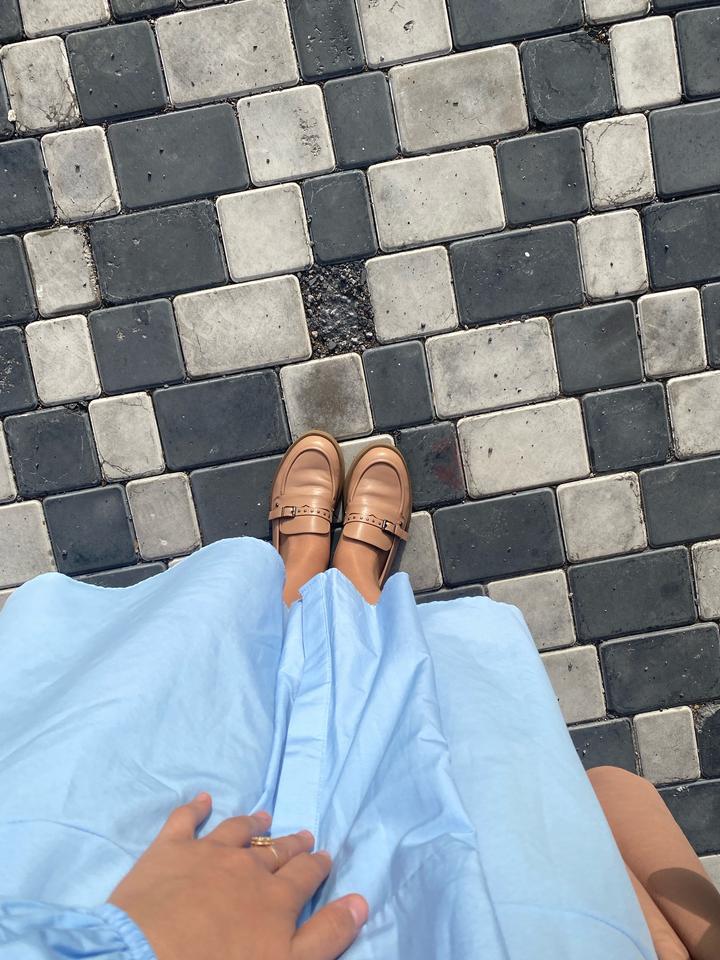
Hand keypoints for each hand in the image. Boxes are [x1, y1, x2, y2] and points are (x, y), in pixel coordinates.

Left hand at [109, 793, 367, 959]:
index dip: (317, 864)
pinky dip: (195, 808)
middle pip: (275, 850)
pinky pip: (185, 820)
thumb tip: (361, 901)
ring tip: (263, 816)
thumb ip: (326, 934)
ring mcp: (207, 853)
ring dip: (252, 824)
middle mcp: (247, 866)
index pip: (306, 874)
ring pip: (236, 831)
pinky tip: (202, 800)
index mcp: (276, 897)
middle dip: (291, 843)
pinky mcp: (169, 850)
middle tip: (303, 835)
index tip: (324, 855)